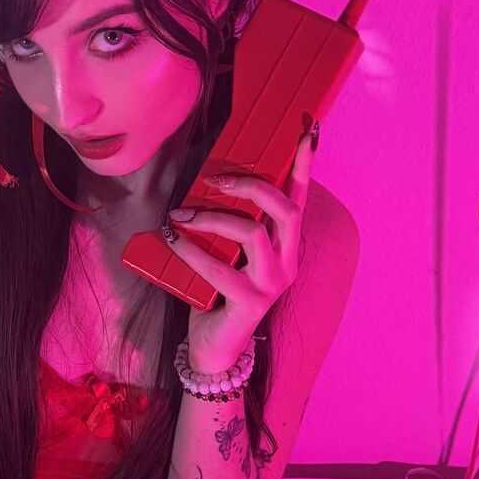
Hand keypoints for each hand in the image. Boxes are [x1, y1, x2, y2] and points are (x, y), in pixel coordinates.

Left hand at [165, 120, 315, 371]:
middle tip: (216, 179)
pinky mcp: (249, 303)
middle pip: (285, 211)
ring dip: (212, 218)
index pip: (298, 199)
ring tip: (180, 215)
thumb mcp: (226, 252)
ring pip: (252, 234)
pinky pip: (219, 268)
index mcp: (284, 245)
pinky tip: (172, 240)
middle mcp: (286, 262)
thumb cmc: (218, 292)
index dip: (303, 166)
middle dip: (252, 186)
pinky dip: (190, 249)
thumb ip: (227, 224)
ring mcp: (271, 284)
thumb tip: (206, 184)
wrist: (215, 346)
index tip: (307, 133)